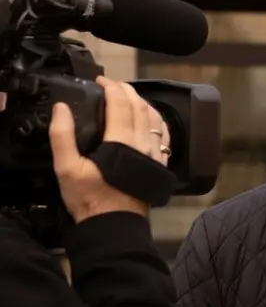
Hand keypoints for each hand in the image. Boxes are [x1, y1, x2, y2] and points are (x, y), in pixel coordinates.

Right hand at [49, 76, 170, 222]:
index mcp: (121, 142)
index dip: (112, 87)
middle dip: (126, 90)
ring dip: (142, 102)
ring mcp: (155, 154)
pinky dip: (155, 119)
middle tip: (111, 84)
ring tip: (127, 97)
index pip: (121, 104)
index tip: (100, 80)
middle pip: (140, 107)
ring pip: (155, 118)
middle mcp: (143, 144)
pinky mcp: (160, 164)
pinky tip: (147, 118)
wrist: (114, 225)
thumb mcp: (66, 168)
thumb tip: (61, 108)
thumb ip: (62, 136)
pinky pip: (163, 134)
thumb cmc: (90, 199)